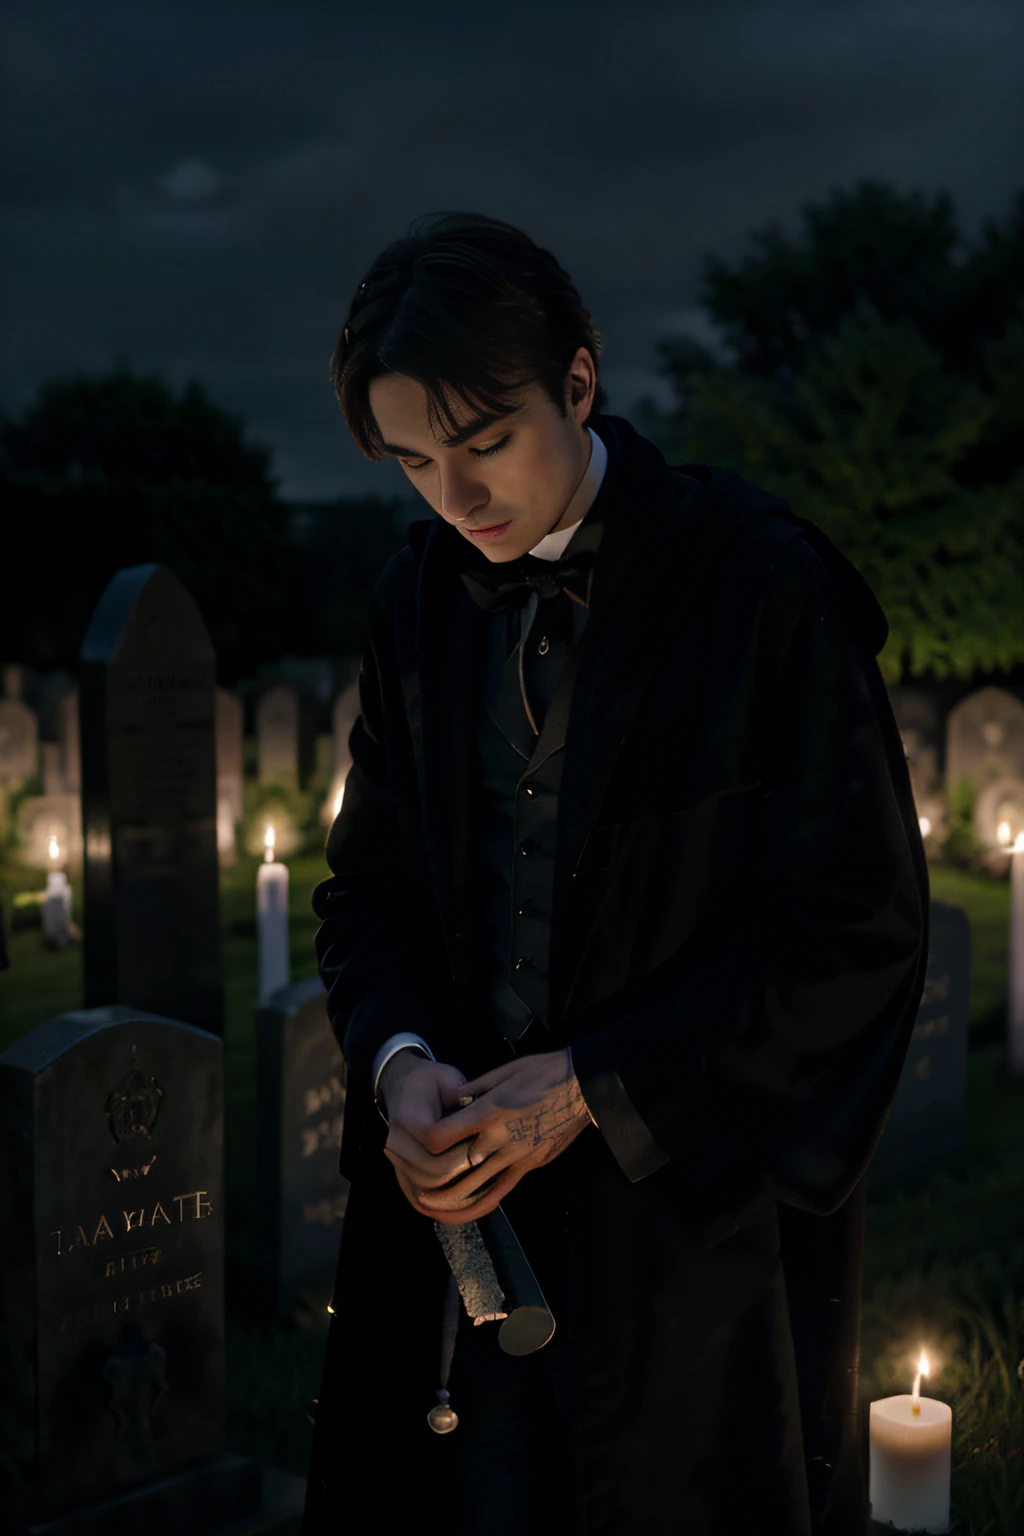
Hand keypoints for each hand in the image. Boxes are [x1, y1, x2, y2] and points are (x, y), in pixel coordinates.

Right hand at [380, 1054, 472, 1214]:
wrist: (404, 1087)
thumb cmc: (431, 1082)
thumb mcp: (448, 1080)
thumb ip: (462, 1099)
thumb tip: (483, 1120)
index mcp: (407, 1117)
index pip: (434, 1142)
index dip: (462, 1147)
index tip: (485, 1143)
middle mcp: (396, 1144)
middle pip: (431, 1173)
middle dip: (464, 1172)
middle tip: (490, 1167)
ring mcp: (396, 1163)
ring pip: (425, 1193)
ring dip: (455, 1195)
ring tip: (484, 1187)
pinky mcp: (402, 1175)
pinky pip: (419, 1201)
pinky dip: (442, 1209)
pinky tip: (467, 1208)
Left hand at [411, 1049, 590, 1224]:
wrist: (582, 1088)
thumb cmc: (542, 1073)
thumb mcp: (502, 1072)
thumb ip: (473, 1091)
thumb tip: (452, 1102)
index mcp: (488, 1112)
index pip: (444, 1137)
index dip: (426, 1144)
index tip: (418, 1145)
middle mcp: (499, 1139)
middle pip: (454, 1168)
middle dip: (430, 1179)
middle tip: (413, 1182)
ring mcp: (515, 1156)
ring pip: (474, 1188)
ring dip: (448, 1200)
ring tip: (428, 1204)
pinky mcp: (529, 1166)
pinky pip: (500, 1192)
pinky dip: (479, 1205)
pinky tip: (465, 1209)